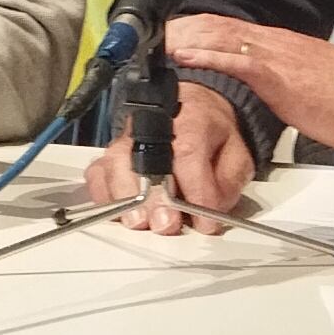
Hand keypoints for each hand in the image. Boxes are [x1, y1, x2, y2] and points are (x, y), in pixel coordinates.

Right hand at [79, 81, 256, 235]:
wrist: (191, 110)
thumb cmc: (211, 134)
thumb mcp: (236, 155)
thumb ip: (227, 183)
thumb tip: (211, 211)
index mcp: (190, 121)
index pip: (189, 155)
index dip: (196, 193)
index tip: (205, 222)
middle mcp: (151, 127)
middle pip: (144, 160)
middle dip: (154, 198)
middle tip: (165, 224)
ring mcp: (125, 140)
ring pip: (114, 166)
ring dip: (125, 198)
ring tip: (137, 222)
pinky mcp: (109, 154)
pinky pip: (97, 174)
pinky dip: (103, 196)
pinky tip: (118, 212)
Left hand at [162, 14, 333, 166]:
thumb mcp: (309, 85)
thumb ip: (283, 80)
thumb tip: (266, 87)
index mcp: (280, 46)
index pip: (231, 29)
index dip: (197, 28)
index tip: (170, 30)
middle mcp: (274, 43)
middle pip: (217, 26)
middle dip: (182, 27)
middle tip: (149, 30)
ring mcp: (276, 56)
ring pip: (220, 36)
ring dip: (185, 36)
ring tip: (153, 38)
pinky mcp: (280, 75)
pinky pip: (237, 60)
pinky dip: (206, 55)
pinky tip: (184, 55)